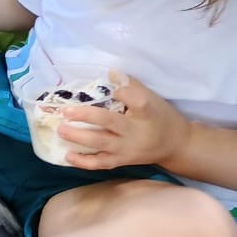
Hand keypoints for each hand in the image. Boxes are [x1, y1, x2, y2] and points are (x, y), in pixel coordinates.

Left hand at [57, 74, 191, 170]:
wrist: (176, 146)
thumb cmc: (160, 116)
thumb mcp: (151, 97)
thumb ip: (130, 85)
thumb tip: (109, 73)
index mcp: (147, 112)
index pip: (136, 100)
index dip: (123, 92)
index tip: (111, 84)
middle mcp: (136, 131)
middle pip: (110, 122)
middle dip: (86, 116)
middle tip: (65, 111)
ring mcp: (127, 149)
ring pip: (101, 144)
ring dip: (78, 137)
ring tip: (60, 130)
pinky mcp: (122, 161)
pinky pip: (101, 163)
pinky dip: (83, 161)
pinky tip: (67, 156)